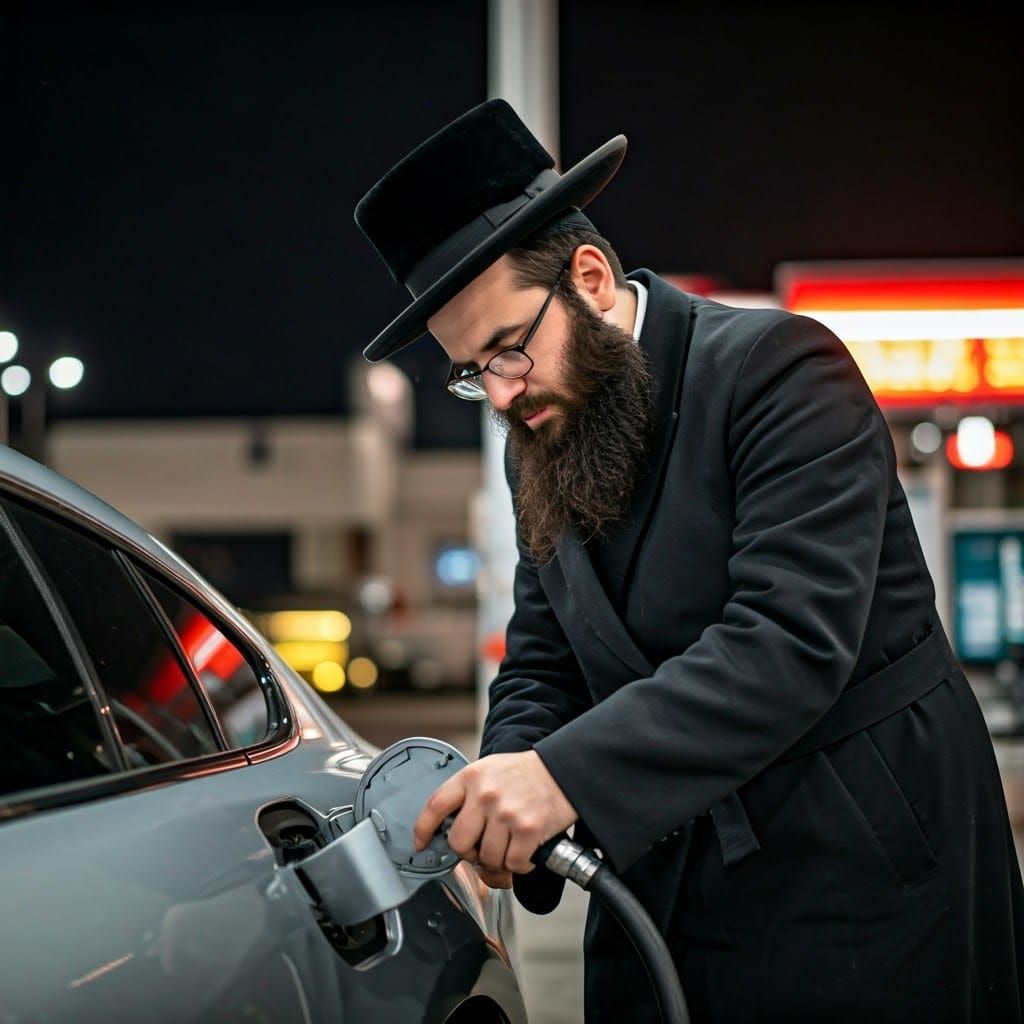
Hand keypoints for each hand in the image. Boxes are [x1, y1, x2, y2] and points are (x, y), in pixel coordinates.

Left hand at [412, 750, 577, 878]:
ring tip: (509, 848)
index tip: (422, 843)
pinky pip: (513, 864)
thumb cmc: (526, 773)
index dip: (423, 830)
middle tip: (480, 850)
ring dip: (497, 861)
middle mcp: (486, 794)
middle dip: (468, 852)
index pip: (435, 806)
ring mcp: (506, 813)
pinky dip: (520, 866)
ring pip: (487, 858)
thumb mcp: (490, 770)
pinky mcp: (528, 830)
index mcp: (471, 777)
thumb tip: (450, 828)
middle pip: (458, 842)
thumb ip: (468, 794)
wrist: (565, 770)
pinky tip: (525, 854)